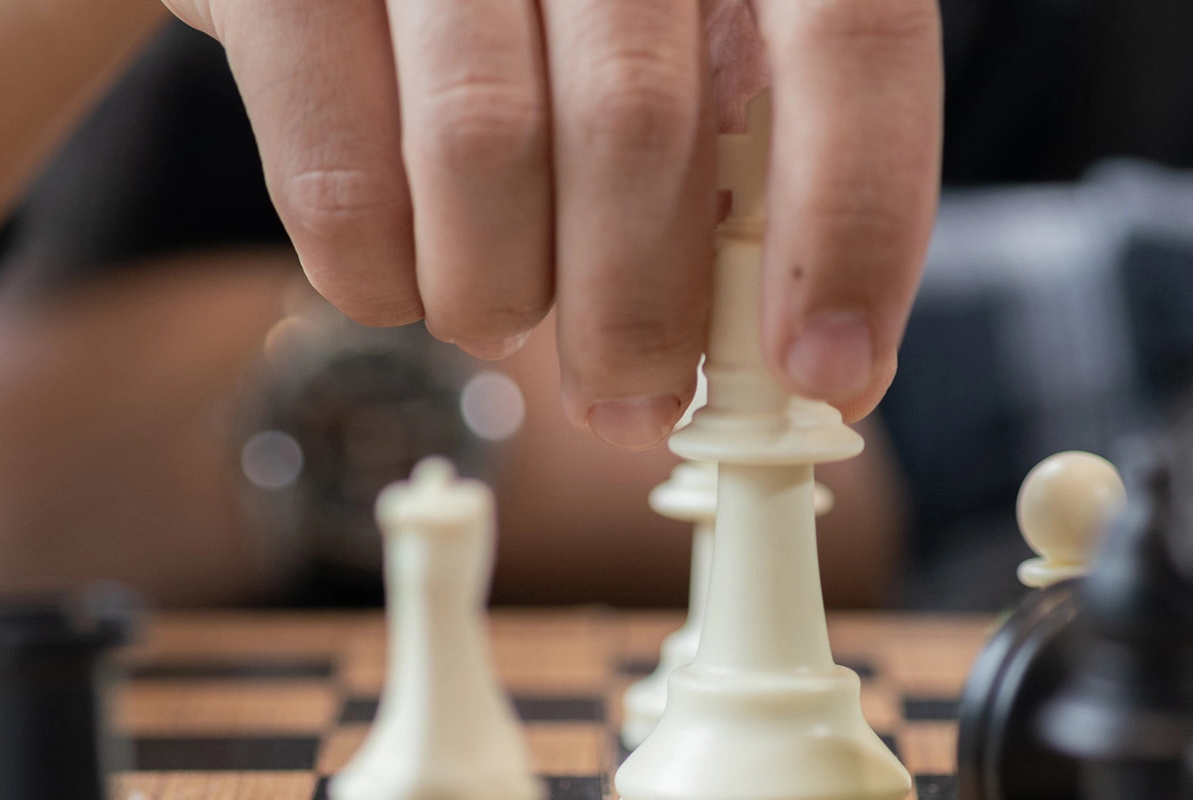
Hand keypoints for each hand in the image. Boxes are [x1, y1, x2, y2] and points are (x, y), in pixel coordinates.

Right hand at [162, 0, 940, 447]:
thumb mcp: (672, 22)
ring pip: (485, 145)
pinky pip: (338, 170)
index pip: (850, 31)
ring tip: (500, 318)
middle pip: (642, 116)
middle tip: (633, 397)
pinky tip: (394, 282)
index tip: (829, 367)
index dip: (854, 215)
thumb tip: (827, 346)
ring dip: (502, 293)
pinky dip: (378, 274)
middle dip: (642, 306)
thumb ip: (746, 138)